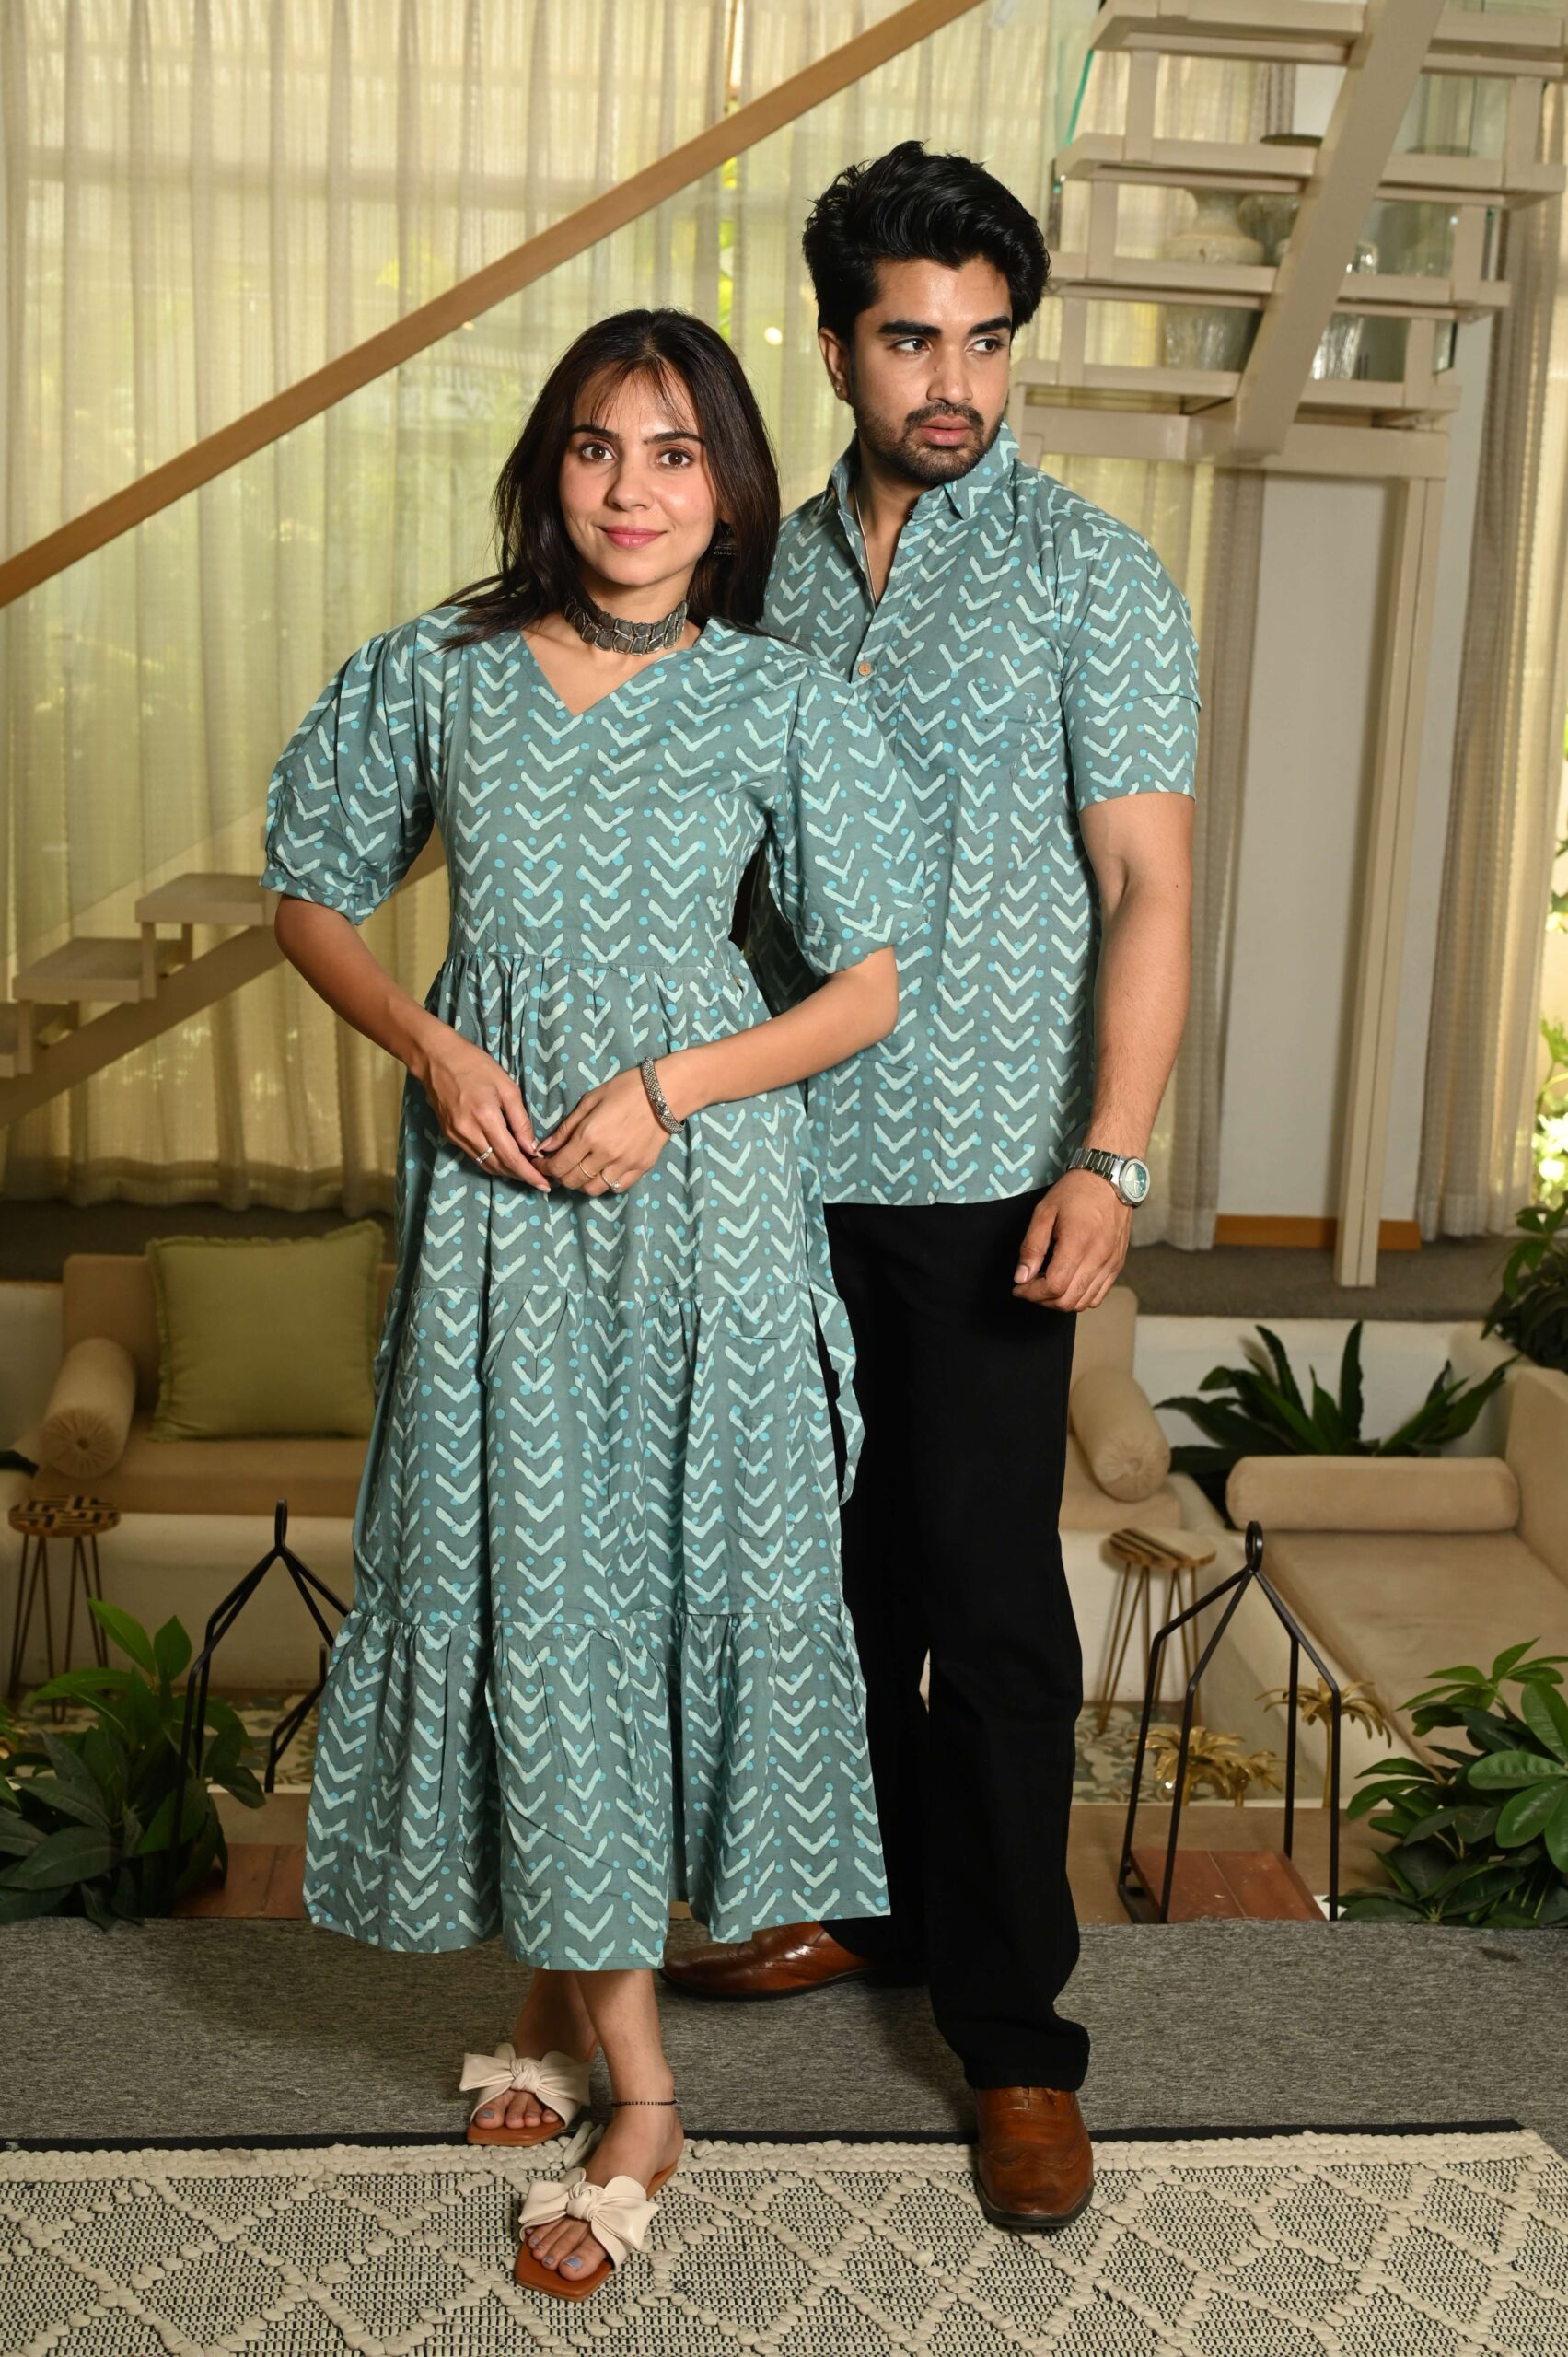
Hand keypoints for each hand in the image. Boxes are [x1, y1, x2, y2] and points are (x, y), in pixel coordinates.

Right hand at [413, 1023, 548, 1193]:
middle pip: (499, 1165)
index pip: (511, 1157)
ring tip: (525, 1171)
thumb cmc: (475, 1066)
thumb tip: (532, 1148)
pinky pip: (475, 1156)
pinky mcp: (448, 1135)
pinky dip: (492, 1161)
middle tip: (539, 1179)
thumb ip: (520, 1120)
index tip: (544, 1184)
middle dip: (521, 1175)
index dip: (529, 1174)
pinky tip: (504, 1157)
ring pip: (486, 1164)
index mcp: (486, 1118)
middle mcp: (468, 1132)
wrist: (436, 1059)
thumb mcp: (507, 1087)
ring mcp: (456, 1136)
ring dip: (507, 1170)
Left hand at [535, 1066, 671, 1195]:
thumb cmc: (625, 1089)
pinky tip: (602, 1171)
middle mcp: (605, 1155)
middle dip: (559, 1177)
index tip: (541, 1163)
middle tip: (558, 1166)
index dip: (544, 1168)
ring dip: (581, 1183)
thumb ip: (566, 1128)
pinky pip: (616, 1187)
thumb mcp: (589, 1101)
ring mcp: (624, 1164)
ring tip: (580, 1170)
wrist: (665, 1093)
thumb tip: (545, 1147)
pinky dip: (605, 1184)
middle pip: (572, 1181)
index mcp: (589, 1135)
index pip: (558, 1166)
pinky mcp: (640, 1168)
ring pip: (593, 1189)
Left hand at [1012, 1169, 1131, 1311]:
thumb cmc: (1075, 1192)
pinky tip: (1068, 1282)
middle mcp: (1099, 1258)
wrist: (1110, 1179)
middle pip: (1068, 1301)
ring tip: (1048, 1284)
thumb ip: (1031, 1247)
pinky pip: (1098, 1296)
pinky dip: (1080, 1297)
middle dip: (1042, 1300)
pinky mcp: (1118, 1265)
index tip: (1019, 1287)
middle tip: (1030, 1286)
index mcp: (1078, 1243)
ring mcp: (1111, 1263)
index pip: (1054, 1287)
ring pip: (1084, 1303)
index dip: (1031, 1293)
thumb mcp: (1044, 1212)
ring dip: (1060, 1301)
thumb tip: (1021, 1277)